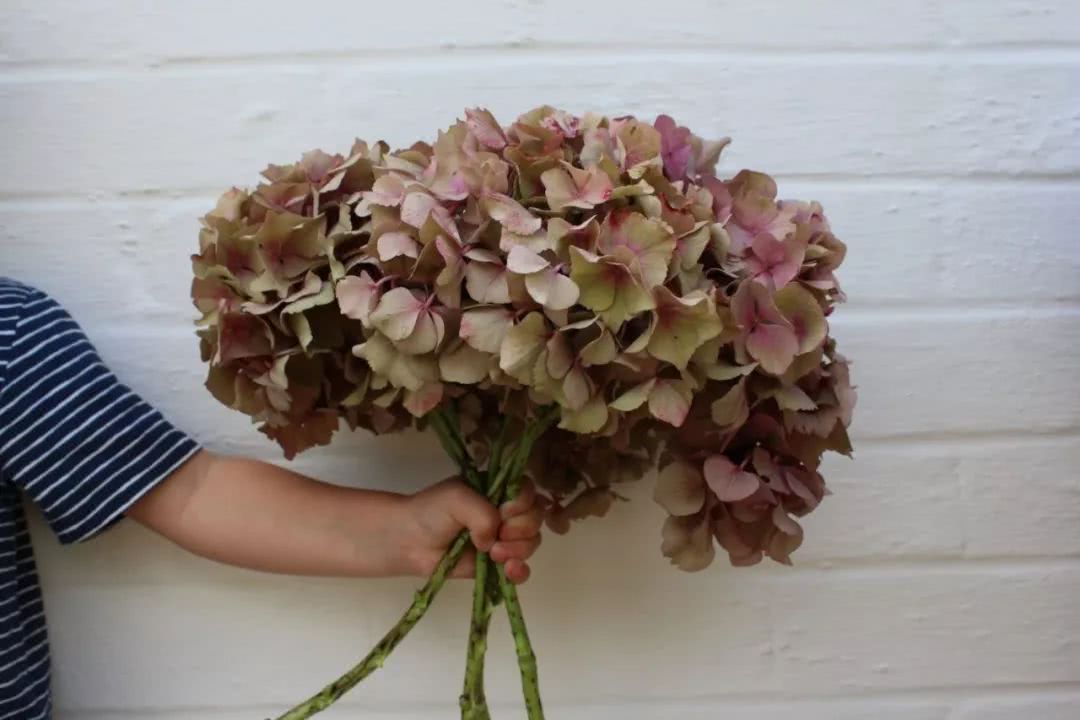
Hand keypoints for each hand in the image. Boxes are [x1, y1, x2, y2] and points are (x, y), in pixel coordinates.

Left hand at [398, 477, 542, 583]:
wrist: (409, 541)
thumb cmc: (431, 511)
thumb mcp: (458, 498)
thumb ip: (483, 514)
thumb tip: (493, 543)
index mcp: (498, 490)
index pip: (528, 492)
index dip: (522, 504)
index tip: (504, 511)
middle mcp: (505, 513)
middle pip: (535, 519)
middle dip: (520, 529)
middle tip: (498, 535)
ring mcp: (503, 539)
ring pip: (532, 543)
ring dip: (518, 550)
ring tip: (492, 554)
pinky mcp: (497, 564)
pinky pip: (522, 570)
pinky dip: (520, 571)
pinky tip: (508, 571)